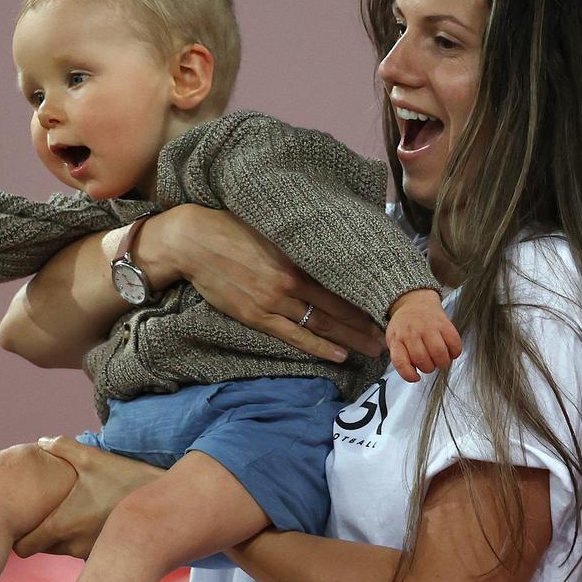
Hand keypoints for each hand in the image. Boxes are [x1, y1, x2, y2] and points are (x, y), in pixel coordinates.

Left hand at [13, 436, 164, 558]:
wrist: (161, 505)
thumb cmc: (123, 480)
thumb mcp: (92, 457)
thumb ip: (62, 447)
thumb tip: (41, 441)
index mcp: (62, 524)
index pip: (24, 548)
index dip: (20, 536)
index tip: (25, 521)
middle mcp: (71, 545)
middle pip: (42, 548)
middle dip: (40, 533)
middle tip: (47, 511)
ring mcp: (88, 553)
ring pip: (62, 549)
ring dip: (62, 535)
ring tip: (73, 511)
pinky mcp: (104, 553)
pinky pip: (82, 550)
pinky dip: (81, 539)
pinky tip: (92, 518)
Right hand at [148, 206, 385, 362]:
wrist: (193, 241)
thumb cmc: (231, 228)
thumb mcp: (271, 227)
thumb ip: (298, 240)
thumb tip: (326, 242)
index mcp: (297, 255)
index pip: (340, 280)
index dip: (364, 295)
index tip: (385, 303)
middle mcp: (291, 280)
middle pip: (337, 306)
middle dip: (364, 323)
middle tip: (389, 335)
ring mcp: (273, 301)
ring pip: (321, 324)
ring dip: (349, 338)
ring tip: (372, 349)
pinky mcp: (256, 315)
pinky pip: (293, 336)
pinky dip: (318, 346)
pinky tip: (338, 354)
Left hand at [386, 289, 461, 381]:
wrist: (414, 301)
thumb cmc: (405, 326)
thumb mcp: (394, 339)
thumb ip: (400, 357)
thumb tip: (413, 375)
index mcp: (397, 339)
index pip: (401, 362)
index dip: (409, 375)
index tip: (416, 377)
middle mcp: (412, 333)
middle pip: (423, 361)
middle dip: (429, 368)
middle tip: (430, 363)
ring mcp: (428, 327)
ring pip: (439, 354)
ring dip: (442, 363)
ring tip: (441, 360)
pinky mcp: (444, 323)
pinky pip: (454, 343)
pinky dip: (455, 353)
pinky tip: (450, 352)